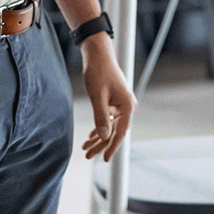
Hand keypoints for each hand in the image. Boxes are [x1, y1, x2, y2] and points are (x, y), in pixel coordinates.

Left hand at [80, 34, 136, 160]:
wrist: (97, 54)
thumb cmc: (98, 72)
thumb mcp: (97, 96)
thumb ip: (101, 117)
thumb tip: (104, 137)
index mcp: (127, 106)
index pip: (120, 132)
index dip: (112, 147)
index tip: (105, 159)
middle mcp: (127, 106)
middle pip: (115, 131)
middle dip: (101, 144)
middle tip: (87, 156)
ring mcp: (120, 104)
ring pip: (110, 126)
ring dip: (99, 137)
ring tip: (86, 149)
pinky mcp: (114, 101)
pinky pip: (108, 119)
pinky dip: (99, 127)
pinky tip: (91, 136)